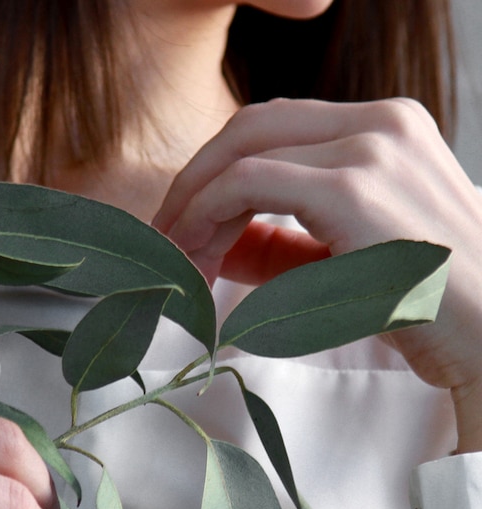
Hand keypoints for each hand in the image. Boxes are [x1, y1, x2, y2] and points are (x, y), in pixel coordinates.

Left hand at [154, 98, 481, 452]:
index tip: (183, 223)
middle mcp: (381, 123)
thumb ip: (278, 245)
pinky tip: (195, 252)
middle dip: (195, 178)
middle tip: (164, 234)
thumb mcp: (340, 261)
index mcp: (384, 131)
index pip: (275, 131)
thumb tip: (213, 244)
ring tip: (175, 255)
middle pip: (251, 125)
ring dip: (195, 201)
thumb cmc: (423, 307)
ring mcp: (371, 148)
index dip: (216, 173)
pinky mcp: (354, 188)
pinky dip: (207, 213)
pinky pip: (248, 182)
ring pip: (243, 148)